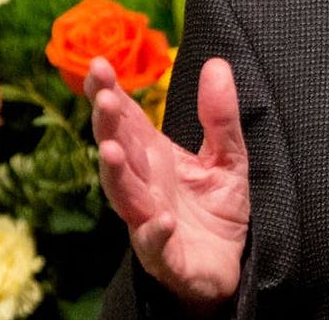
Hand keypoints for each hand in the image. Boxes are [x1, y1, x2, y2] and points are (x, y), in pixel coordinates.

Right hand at [86, 56, 250, 312]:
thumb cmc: (217, 209)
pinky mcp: (167, 255)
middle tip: (105, 99)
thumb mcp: (228, 155)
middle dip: (109, 125)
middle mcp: (145, 186)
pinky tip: (160, 219)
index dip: (110, 93)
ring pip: (125, 196)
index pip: (127, 120)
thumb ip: (220, 115)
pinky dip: (154, 232)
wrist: (229, 264)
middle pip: (119, 151)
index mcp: (155, 158)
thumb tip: (216, 64)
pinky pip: (156, 245)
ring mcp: (149, 221)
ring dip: (116, 175)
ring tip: (111, 151)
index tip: (98, 64)